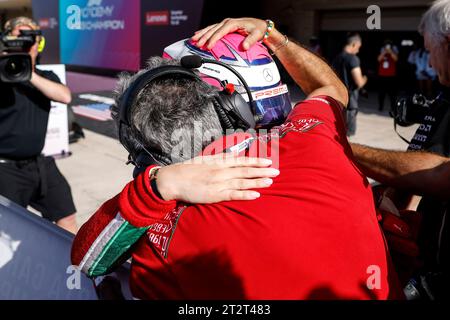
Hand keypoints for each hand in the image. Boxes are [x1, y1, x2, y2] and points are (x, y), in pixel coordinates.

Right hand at [156, 153, 279, 202]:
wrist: (173, 179)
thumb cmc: (188, 169)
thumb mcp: (205, 159)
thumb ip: (219, 158)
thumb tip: (232, 156)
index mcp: (219, 162)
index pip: (241, 160)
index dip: (256, 161)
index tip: (268, 161)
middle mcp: (221, 171)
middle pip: (245, 170)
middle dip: (262, 171)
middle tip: (276, 172)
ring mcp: (218, 183)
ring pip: (242, 182)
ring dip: (257, 182)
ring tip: (270, 181)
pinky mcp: (214, 194)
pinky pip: (233, 194)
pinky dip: (245, 194)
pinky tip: (256, 195)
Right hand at [192, 18, 267, 49]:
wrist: (260, 26)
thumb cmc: (258, 30)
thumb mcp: (256, 35)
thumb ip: (250, 41)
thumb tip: (245, 47)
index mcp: (233, 23)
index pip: (220, 31)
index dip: (214, 38)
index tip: (208, 46)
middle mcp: (227, 22)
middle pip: (213, 29)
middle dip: (204, 37)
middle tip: (197, 44)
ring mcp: (225, 24)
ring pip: (210, 28)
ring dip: (202, 34)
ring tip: (193, 39)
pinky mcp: (224, 27)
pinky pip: (212, 29)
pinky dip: (205, 32)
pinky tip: (198, 34)